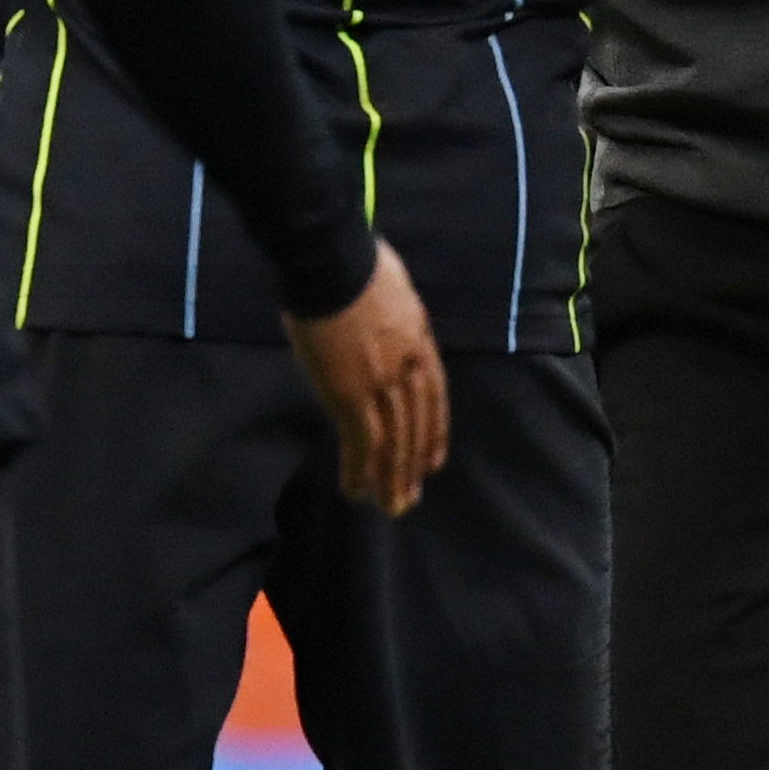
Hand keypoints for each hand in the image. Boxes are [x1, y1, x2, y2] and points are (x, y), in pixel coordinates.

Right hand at [284, 240, 448, 515]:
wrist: (333, 262)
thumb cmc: (356, 264)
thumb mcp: (393, 288)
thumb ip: (393, 312)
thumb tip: (383, 314)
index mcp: (419, 341)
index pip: (435, 397)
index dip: (434, 432)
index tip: (433, 461)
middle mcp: (407, 367)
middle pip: (415, 426)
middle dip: (412, 466)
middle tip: (409, 498)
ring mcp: (380, 382)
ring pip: (392, 441)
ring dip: (389, 477)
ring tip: (387, 506)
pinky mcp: (349, 393)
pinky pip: (359, 440)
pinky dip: (357, 468)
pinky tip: (354, 489)